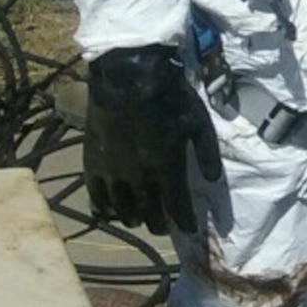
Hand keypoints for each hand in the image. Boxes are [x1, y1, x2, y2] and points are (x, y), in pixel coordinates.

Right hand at [83, 44, 222, 234]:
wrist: (129, 75)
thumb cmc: (169, 96)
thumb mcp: (198, 122)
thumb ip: (207, 153)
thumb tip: (213, 179)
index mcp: (167, 166)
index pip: (177, 206)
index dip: (185, 222)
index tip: (190, 230)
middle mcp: (139, 176)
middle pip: (150, 211)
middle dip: (159, 223)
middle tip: (163, 225)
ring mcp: (113, 172)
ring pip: (123, 208)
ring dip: (133, 217)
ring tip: (139, 219)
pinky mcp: (93, 163)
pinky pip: (96, 195)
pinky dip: (103, 208)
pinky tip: (108, 211)